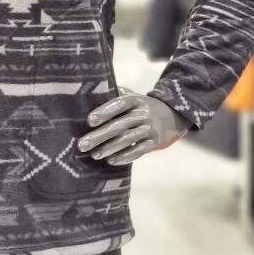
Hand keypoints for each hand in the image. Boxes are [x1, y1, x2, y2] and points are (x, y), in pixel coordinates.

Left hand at [76, 88, 190, 165]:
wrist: (171, 115)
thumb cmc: (140, 106)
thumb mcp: (132, 96)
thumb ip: (114, 94)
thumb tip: (89, 93)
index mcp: (136, 100)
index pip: (119, 104)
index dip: (105, 111)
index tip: (89, 120)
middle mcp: (144, 113)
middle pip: (120, 125)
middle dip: (99, 136)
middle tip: (82, 144)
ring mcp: (150, 128)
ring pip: (128, 139)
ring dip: (109, 148)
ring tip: (94, 155)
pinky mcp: (154, 142)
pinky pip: (139, 151)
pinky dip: (124, 157)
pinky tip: (111, 161)